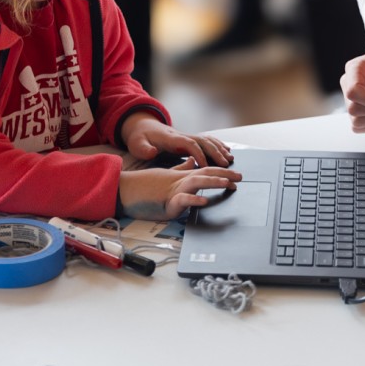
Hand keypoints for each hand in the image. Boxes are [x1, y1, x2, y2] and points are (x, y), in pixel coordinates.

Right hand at [118, 162, 241, 220]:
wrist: (123, 189)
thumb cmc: (142, 185)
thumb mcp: (164, 175)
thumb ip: (179, 169)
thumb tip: (192, 162)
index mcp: (180, 176)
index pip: (205, 169)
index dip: (221, 170)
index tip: (236, 173)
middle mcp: (179, 181)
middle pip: (205, 173)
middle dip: (224, 174)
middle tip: (241, 177)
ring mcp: (173, 190)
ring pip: (196, 182)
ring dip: (213, 181)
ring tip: (228, 183)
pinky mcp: (166, 203)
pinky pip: (181, 200)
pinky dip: (193, 200)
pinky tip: (204, 200)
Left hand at [120, 113, 232, 167]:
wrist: (142, 126)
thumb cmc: (140, 138)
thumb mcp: (136, 144)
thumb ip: (144, 149)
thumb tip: (153, 152)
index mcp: (171, 138)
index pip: (188, 144)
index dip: (198, 154)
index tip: (205, 166)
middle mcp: (181, 135)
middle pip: (202, 141)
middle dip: (215, 152)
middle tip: (225, 165)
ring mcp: (186, 136)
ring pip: (206, 140)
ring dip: (219, 149)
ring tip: (230, 160)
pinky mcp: (188, 139)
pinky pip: (206, 141)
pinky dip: (218, 145)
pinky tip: (227, 151)